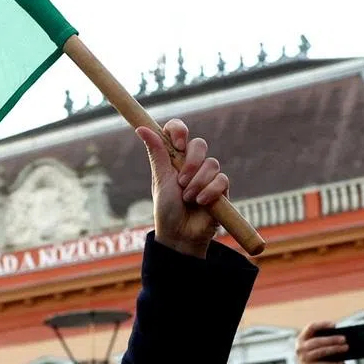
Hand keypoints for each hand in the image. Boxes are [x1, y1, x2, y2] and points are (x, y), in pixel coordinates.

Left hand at [136, 119, 228, 258]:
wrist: (180, 235)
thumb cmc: (167, 209)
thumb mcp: (161, 180)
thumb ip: (156, 153)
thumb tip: (142, 128)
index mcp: (174, 158)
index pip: (178, 130)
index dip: (179, 130)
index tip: (177, 143)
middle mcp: (192, 163)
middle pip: (199, 144)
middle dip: (191, 162)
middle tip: (181, 181)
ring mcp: (208, 176)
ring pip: (211, 164)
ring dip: (198, 183)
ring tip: (188, 199)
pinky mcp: (221, 190)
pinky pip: (221, 180)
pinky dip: (210, 191)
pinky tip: (201, 203)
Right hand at [294, 320, 346, 363]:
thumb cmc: (317, 355)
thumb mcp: (316, 346)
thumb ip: (324, 340)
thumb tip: (341, 337)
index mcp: (302, 338)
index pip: (311, 327)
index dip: (322, 325)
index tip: (334, 325)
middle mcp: (300, 347)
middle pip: (317, 341)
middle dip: (332, 339)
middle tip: (344, 339)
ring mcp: (304, 358)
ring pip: (321, 352)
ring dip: (335, 349)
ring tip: (346, 348)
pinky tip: (343, 363)